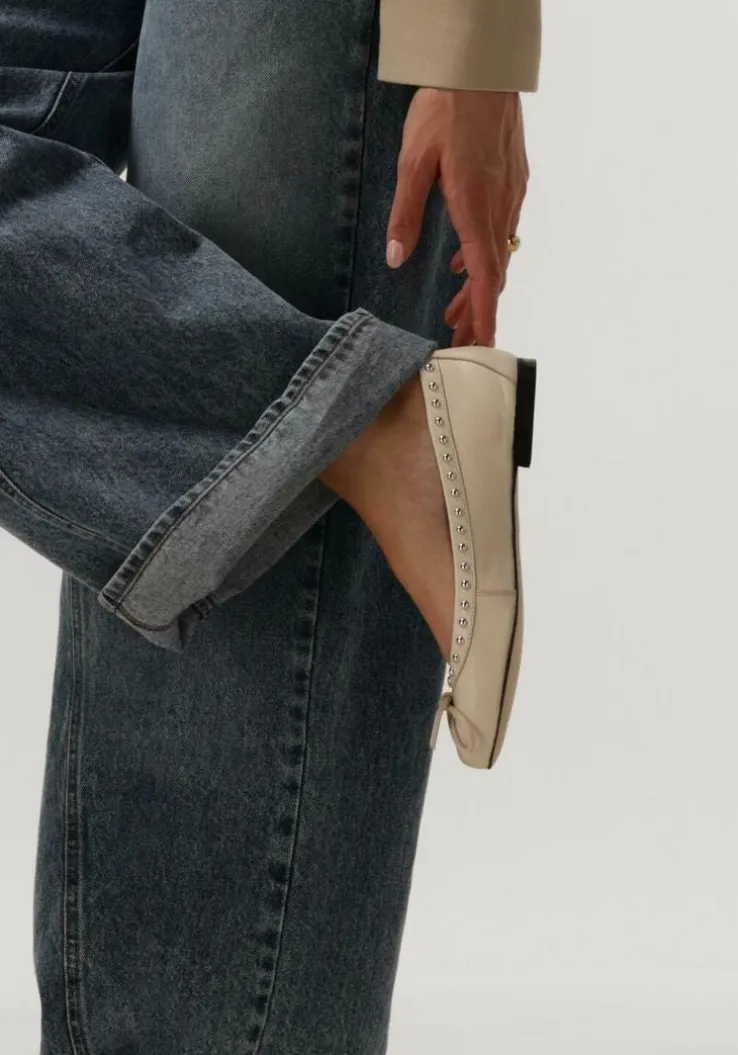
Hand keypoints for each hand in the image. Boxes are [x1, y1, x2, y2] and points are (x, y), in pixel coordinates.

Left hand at [386, 88, 528, 347]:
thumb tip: (396, 257)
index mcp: (476, 207)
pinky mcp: (512, 182)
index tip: (482, 341)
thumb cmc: (446, 110)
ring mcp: (510, 194)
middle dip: (476, 308)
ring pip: (497, 253)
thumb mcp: (413, 163)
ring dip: (478, 285)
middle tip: (457, 336)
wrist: (482, 70)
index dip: (484, 312)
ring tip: (456, 309)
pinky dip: (482, 256)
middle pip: (493, 272)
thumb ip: (405, 214)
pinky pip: (500, 231)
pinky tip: (461, 264)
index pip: (486, 274)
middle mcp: (499, 207)